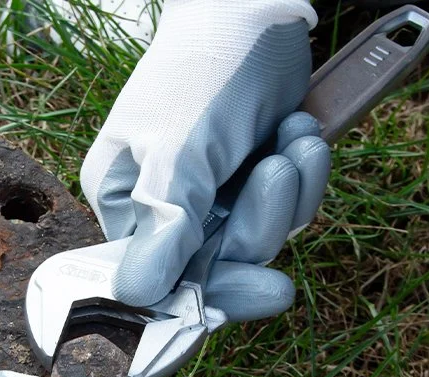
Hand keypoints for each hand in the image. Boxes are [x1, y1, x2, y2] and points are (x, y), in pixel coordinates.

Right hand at [81, 0, 330, 314]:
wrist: (254, 7)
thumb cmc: (202, 68)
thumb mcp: (178, 150)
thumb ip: (163, 225)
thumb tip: (135, 296)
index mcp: (127, 205)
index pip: (161, 279)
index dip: (211, 291)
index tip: (261, 288)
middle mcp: (164, 213)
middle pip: (216, 266)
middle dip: (259, 223)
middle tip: (276, 172)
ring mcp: (210, 201)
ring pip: (257, 240)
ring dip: (287, 192)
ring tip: (291, 136)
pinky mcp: (249, 186)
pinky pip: (284, 212)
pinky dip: (301, 175)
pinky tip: (299, 131)